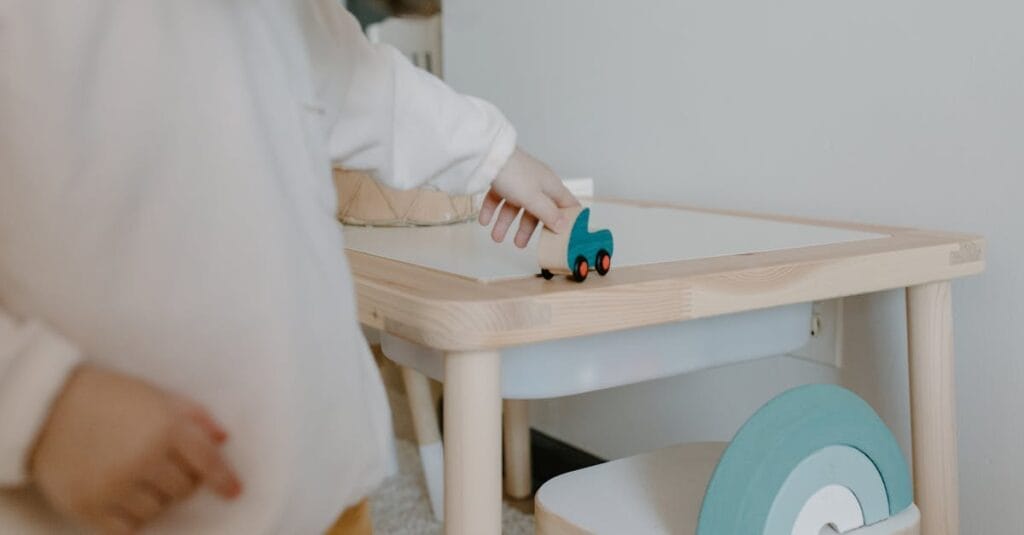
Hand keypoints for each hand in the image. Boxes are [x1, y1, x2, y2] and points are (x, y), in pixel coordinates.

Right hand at [30, 365, 240, 533]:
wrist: (49, 407)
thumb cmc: (110, 397)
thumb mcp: (158, 395)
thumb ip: (195, 416)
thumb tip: (224, 441)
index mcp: (166, 428)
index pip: (208, 462)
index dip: (224, 480)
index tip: (234, 492)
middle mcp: (144, 459)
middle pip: (184, 490)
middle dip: (181, 480)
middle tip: (162, 466)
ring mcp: (115, 486)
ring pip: (158, 510)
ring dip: (155, 499)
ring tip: (136, 476)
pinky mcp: (88, 506)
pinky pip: (127, 529)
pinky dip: (131, 518)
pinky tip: (123, 497)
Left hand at [479, 148, 579, 247]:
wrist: (488, 156)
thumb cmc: (515, 174)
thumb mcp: (534, 199)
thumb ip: (549, 214)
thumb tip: (564, 226)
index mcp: (551, 186)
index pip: (567, 204)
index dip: (570, 218)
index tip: (567, 234)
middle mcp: (538, 183)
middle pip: (536, 210)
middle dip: (526, 229)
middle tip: (519, 245)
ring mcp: (519, 181)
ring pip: (515, 206)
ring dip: (505, 223)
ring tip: (495, 238)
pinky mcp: (503, 179)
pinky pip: (500, 198)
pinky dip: (492, 210)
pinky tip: (484, 221)